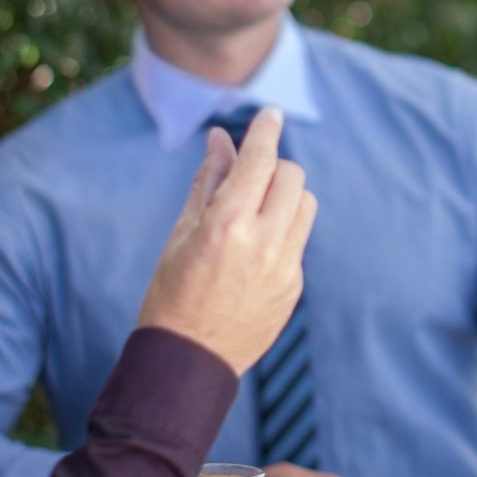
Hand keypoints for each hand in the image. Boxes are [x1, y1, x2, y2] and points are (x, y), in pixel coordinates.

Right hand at [137, 108, 317, 374]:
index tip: (270, 114)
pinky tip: (252, 254)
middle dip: (273, 168)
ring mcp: (285, 267)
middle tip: (248, 178)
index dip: (265, 131)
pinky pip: (298, 240)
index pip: (260, 160)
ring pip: (305, 205)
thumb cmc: (171, 293)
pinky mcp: (294, 286)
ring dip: (284, 197)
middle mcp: (263, 243)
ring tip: (253, 213)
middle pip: (292, 176)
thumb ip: (209, 182)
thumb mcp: (182, 233)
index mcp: (226, 225)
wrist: (187, 362)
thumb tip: (221, 138)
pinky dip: (282, 232)